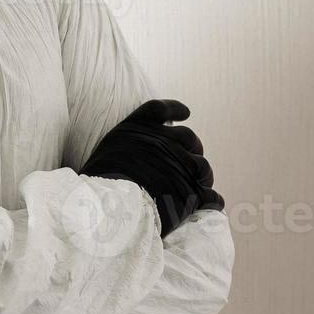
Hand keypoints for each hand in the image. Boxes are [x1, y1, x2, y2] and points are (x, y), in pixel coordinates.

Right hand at [82, 99, 224, 236]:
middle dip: (193, 147)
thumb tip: (132, 151)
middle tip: (190, 157)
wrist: (113, 204)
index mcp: (141, 129)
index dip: (175, 109)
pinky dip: (212, 200)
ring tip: (198, 183)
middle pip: (188, 137)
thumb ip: (125, 144)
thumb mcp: (107, 150)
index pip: (161, 109)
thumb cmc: (101, 180)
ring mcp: (182, 166)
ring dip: (202, 174)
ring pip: (202, 166)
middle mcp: (165, 142)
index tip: (185, 113)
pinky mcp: (193, 193)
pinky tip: (209, 204)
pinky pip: (211, 196)